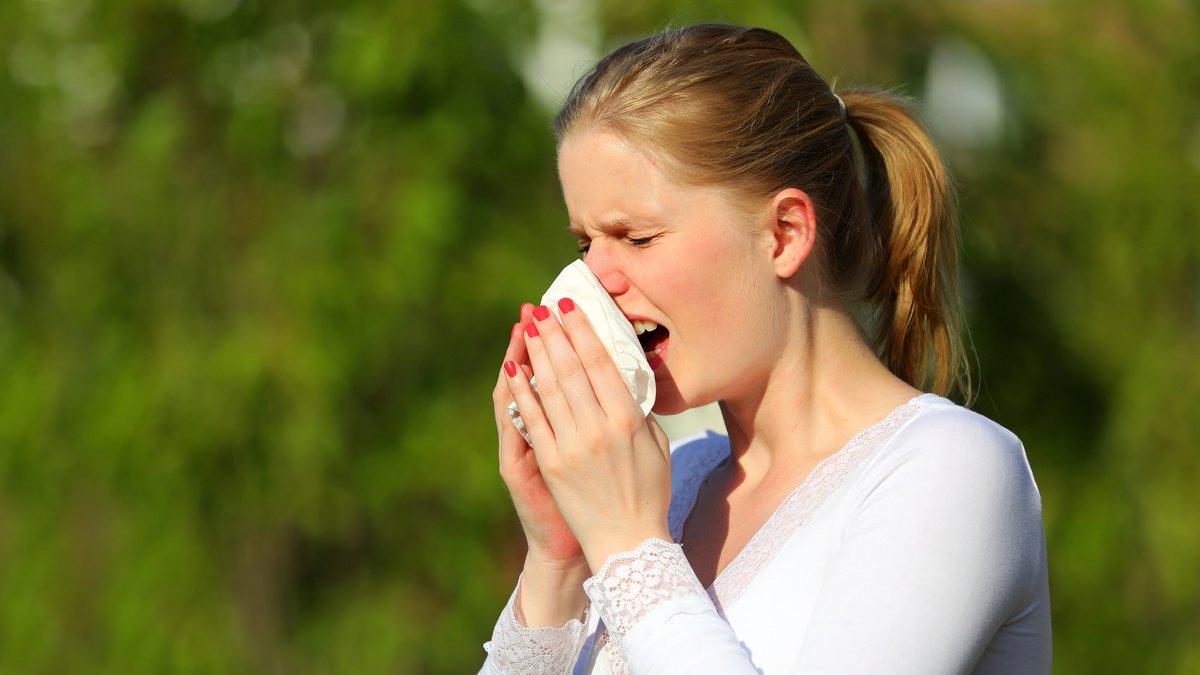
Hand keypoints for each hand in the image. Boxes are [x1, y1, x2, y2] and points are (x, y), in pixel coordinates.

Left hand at [503, 299, 672, 571]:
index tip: (569, 306)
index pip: (600, 363)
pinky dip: (521, 390)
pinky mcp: (550, 463)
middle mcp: (598, 428)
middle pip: (570, 368)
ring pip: (549, 387)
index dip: (582, 330)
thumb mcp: (657, 446)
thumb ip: (640, 411)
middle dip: (554, 332)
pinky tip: (513, 367)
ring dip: (536, 352)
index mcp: (628, 420)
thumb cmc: (648, 493)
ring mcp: (571, 445)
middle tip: (541, 307)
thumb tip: (625, 378)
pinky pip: (532, 418)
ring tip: (527, 326)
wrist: (627, 543)